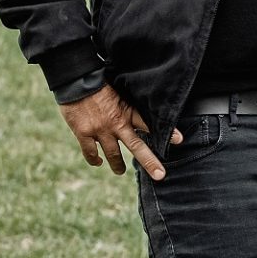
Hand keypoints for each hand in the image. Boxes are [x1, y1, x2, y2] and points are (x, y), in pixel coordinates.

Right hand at [59, 84, 179, 179]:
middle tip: (160, 175)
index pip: (150, 123)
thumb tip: (140, 115)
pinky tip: (99, 163)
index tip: (179, 140)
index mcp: (127, 111)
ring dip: (118, 165)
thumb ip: (129, 106)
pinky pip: (91, 153)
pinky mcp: (83, 133)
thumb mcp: (121, 93)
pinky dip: (95, 160)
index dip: (166, 131)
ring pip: (113, 154)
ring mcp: (100, 130)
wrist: (77, 81)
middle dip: (149, 161)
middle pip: (136, 146)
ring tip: (121, 172)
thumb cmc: (101, 84)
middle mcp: (116, 123)